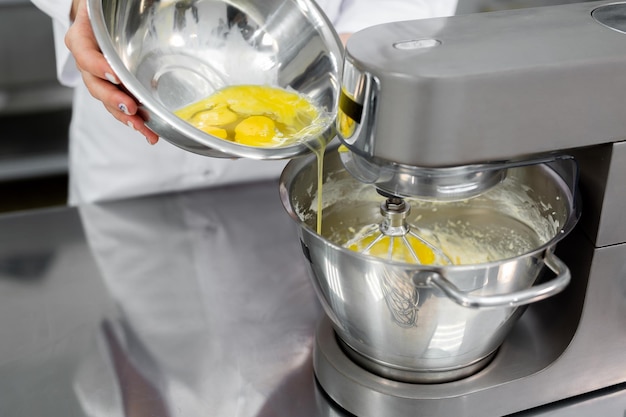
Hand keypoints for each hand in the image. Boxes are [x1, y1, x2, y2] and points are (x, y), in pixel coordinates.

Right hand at [65, 0, 159, 143]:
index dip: (99, 67)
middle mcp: (87, 61)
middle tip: (132, 108)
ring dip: (126, 117)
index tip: (116, 75)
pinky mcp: (111, 88)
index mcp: (81, 39)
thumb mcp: (103, 3)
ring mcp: (98, 78)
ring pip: (107, 101)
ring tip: (144, 129)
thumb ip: (111, 5)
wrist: (99, 16)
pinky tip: (148, 132)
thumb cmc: (104, 8)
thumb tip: (148, 0)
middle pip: (95, 85)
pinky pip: (118, 106)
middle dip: (114, 100)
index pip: (85, 54)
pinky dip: (132, 120)